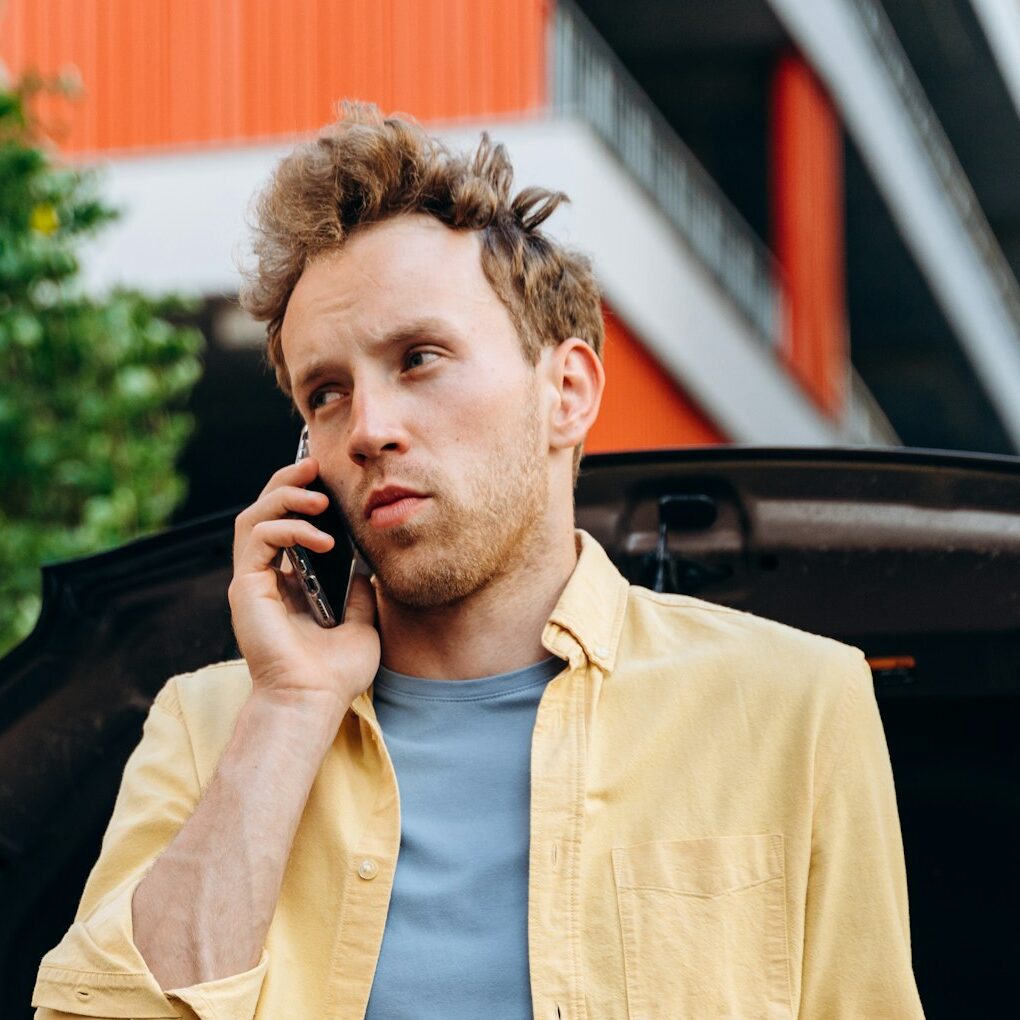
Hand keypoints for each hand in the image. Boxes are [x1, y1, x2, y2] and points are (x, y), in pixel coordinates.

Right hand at [228, 457, 379, 717]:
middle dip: (289, 483)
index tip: (329, 480)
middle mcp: (266, 578)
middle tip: (316, 468)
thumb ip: (358, 590)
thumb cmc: (335, 672)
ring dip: (286, 497)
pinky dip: (289, 527)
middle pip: (265, 512)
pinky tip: (321, 539)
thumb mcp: (361, 621)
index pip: (287, 525)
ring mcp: (252, 582)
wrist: (314, 701)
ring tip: (320, 499)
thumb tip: (366, 565)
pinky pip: (258, 537)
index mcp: (290, 583)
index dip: (303, 497)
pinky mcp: (245, 587)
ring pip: (254, 516)